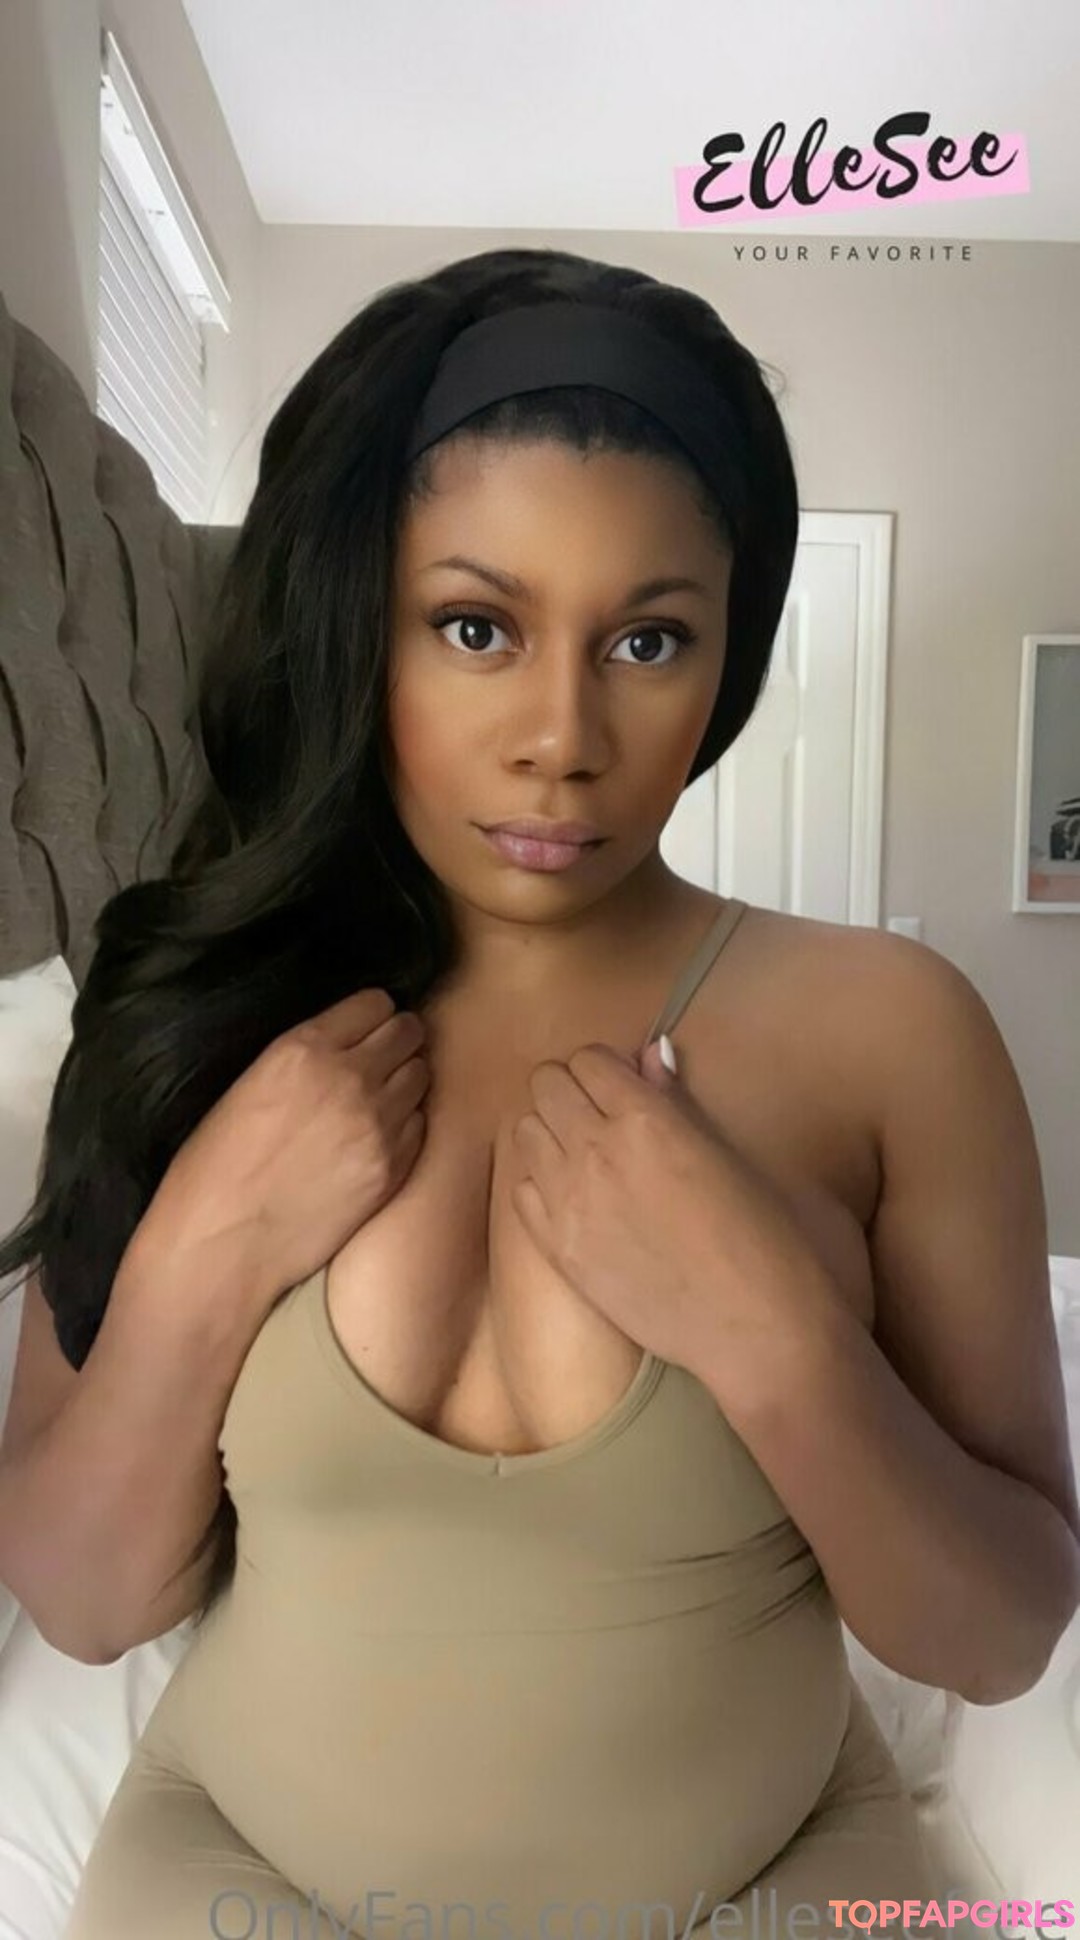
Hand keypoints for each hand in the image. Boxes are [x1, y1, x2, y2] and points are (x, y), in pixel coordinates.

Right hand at [137, 989, 429, 1310]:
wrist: (223, 1245)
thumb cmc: (215, 1167)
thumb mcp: (249, 1084)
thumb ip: (305, 1056)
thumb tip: (344, 1045)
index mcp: (304, 1048)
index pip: (374, 1003)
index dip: (371, 1015)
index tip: (366, 1029)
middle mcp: (351, 1078)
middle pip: (408, 1032)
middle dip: (397, 1040)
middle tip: (380, 1060)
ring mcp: (379, 1124)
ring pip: (421, 1075)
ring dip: (405, 1080)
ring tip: (378, 1101)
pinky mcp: (394, 1167)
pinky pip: (421, 1124)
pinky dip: (406, 1124)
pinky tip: (377, 1139)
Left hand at [509, 1036, 841, 1387]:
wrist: (758, 1332)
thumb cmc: (775, 1238)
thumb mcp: (734, 1153)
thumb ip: (680, 1100)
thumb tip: (651, 1055)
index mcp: (647, 1119)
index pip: (590, 1059)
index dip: (610, 1068)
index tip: (630, 1086)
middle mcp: (596, 1151)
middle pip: (546, 1083)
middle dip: (572, 1089)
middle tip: (606, 1116)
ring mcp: (569, 1204)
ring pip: (526, 1131)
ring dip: (552, 1132)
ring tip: (589, 1156)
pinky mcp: (559, 1252)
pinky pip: (522, 1191)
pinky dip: (542, 1184)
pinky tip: (578, 1200)